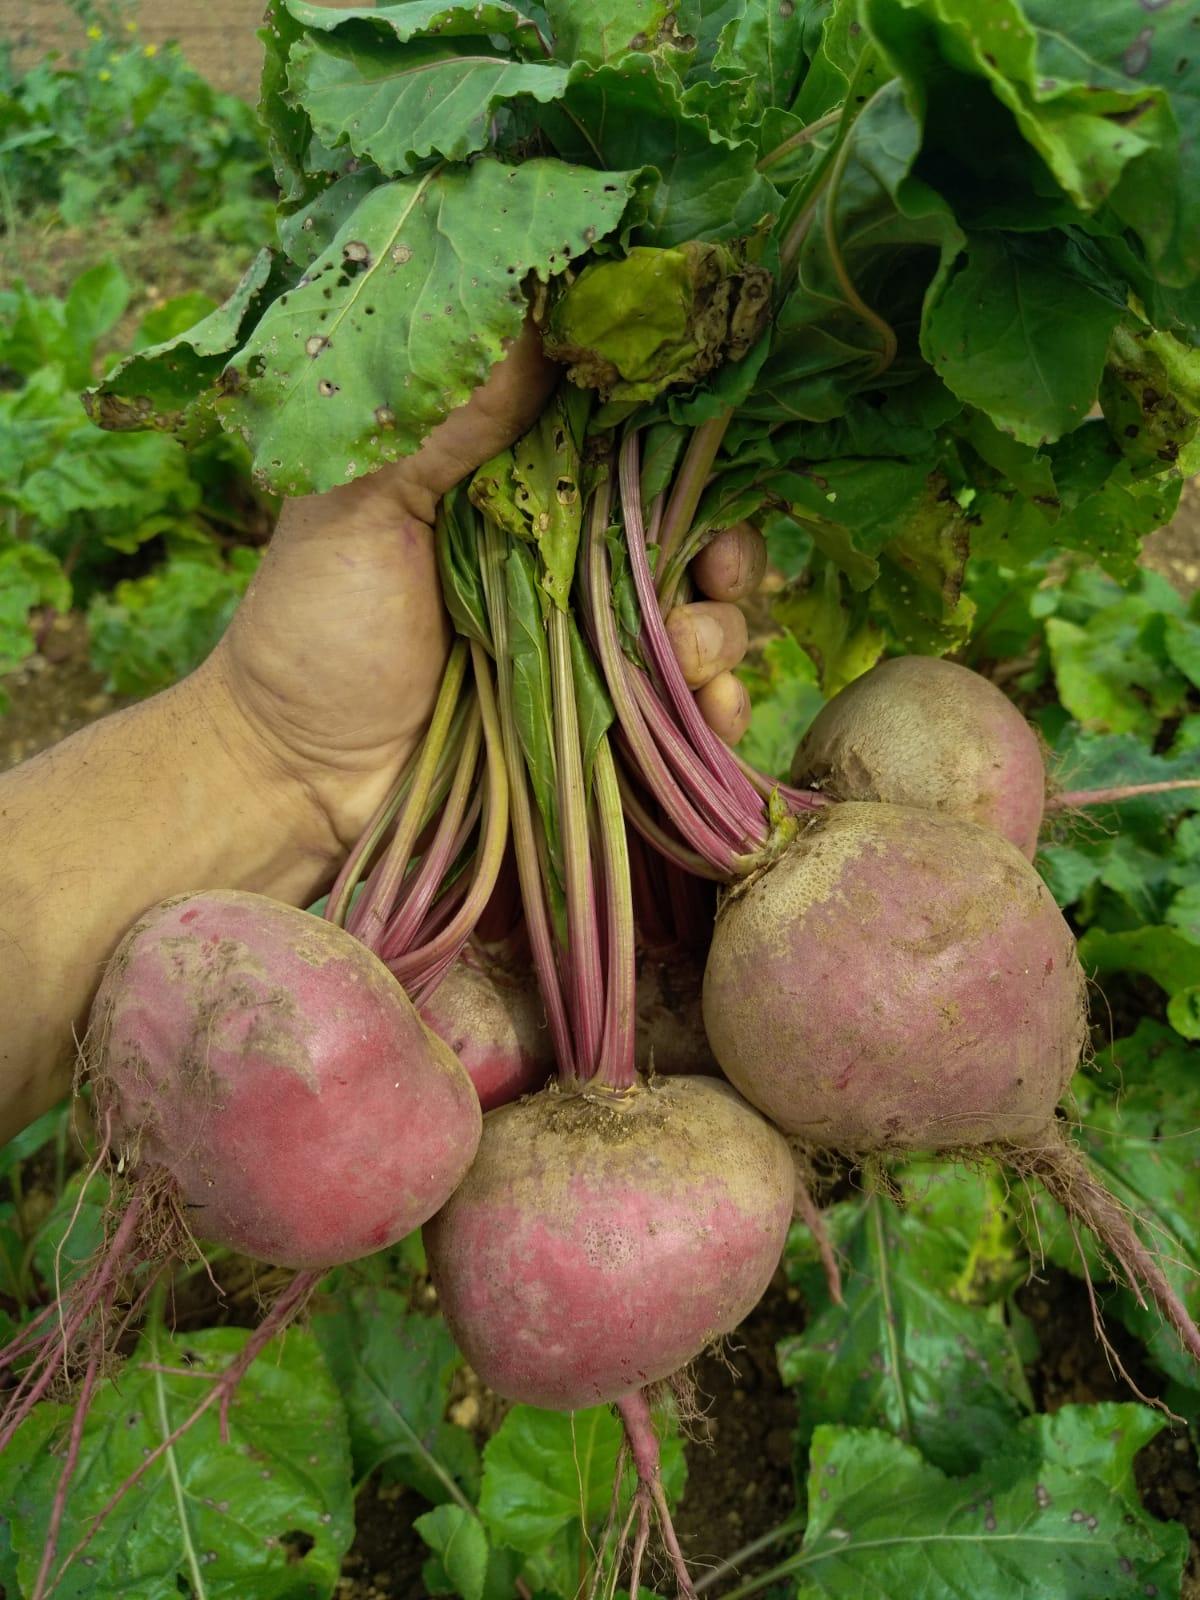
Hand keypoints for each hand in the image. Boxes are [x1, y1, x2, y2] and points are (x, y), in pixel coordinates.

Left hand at [209, 326, 765, 851]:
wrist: (296, 776)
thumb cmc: (313, 628)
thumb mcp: (363, 503)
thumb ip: (450, 422)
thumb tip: (543, 316)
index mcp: (516, 488)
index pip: (631, 448)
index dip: (686, 451)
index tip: (711, 465)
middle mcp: (567, 559)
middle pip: (688, 536)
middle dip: (727, 551)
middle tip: (719, 574)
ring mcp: (587, 647)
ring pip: (703, 621)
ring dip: (720, 635)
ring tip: (687, 662)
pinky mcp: (598, 727)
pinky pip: (686, 715)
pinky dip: (719, 712)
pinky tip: (709, 719)